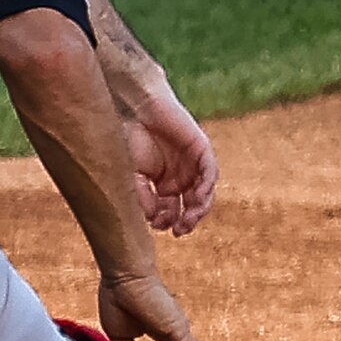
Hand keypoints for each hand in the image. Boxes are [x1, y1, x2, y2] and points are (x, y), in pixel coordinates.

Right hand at [128, 87, 217, 237]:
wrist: (138, 110)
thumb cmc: (130, 139)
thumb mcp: (132, 174)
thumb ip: (143, 195)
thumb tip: (152, 218)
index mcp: (162, 185)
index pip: (169, 210)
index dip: (166, 221)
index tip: (158, 227)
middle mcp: (180, 177)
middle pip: (189, 205)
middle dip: (186, 220)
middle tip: (179, 230)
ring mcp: (192, 165)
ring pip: (203, 193)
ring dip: (199, 208)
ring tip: (190, 218)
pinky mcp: (202, 151)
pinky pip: (210, 172)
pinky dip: (206, 186)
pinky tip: (197, 198)